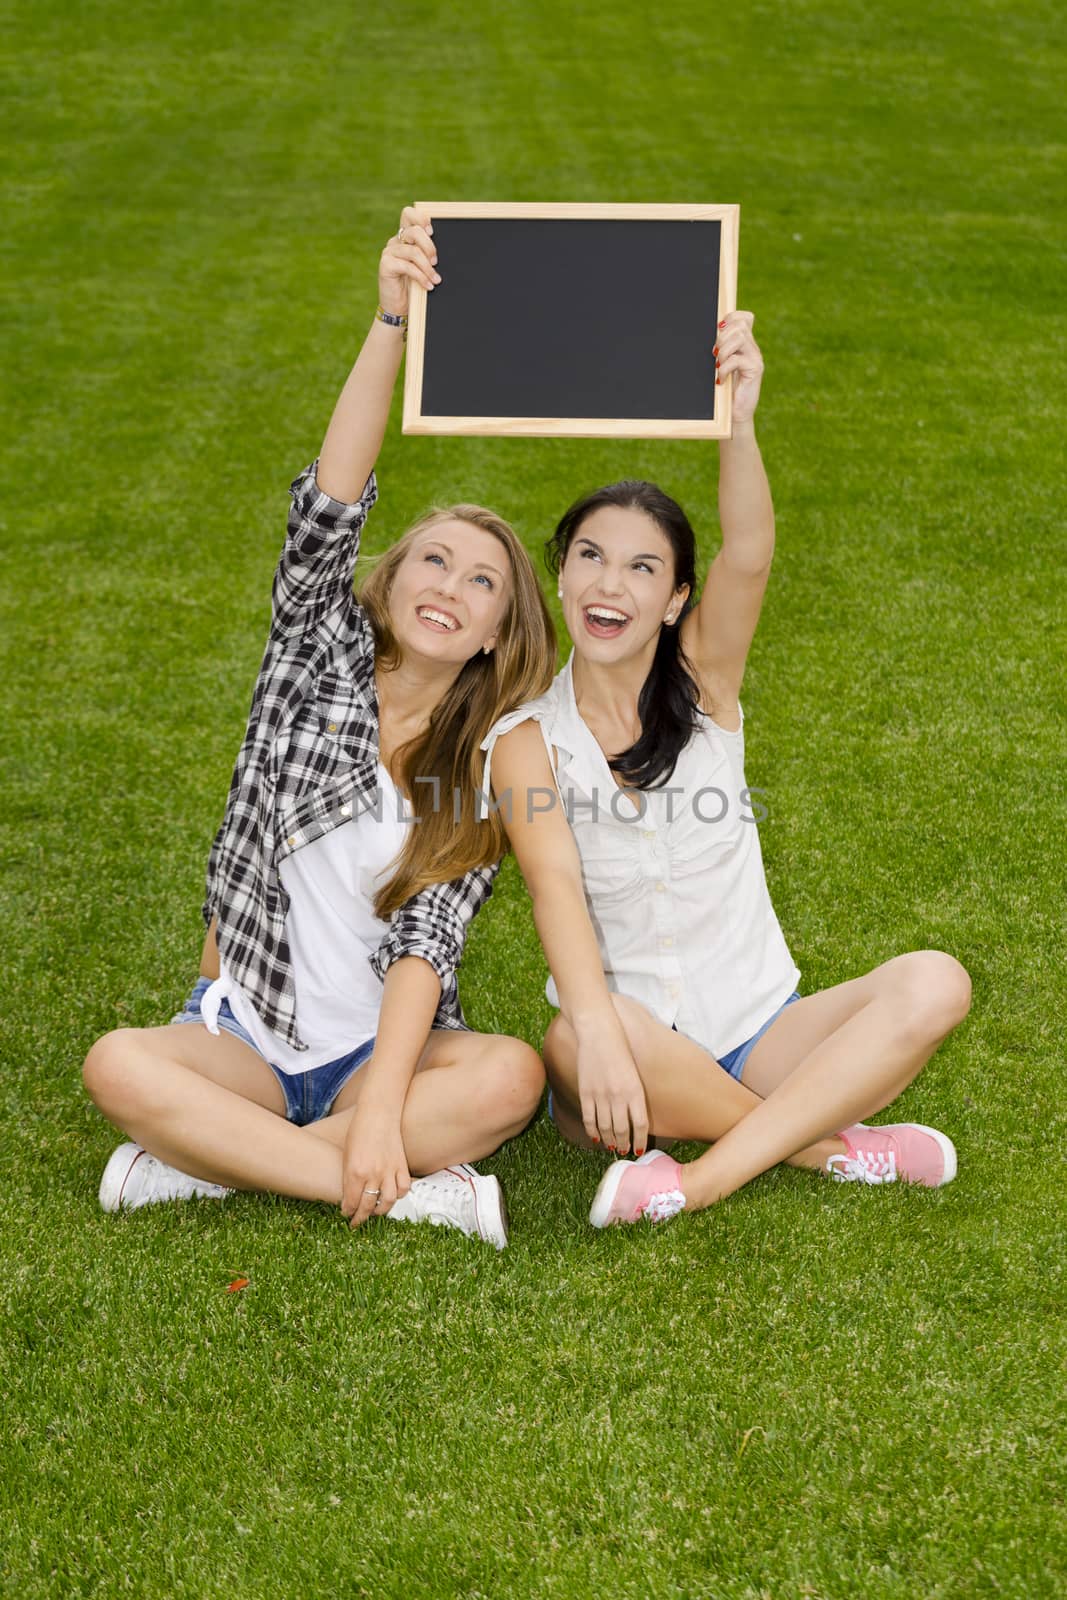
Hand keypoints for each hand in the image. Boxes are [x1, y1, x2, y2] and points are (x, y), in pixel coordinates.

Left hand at [340, 1105, 410, 1227]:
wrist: (378, 1113)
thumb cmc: (358, 1131)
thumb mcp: (346, 1155)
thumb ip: (348, 1177)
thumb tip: (349, 1197)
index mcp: (355, 1171)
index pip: (351, 1202)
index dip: (348, 1211)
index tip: (346, 1213)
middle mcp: (373, 1174)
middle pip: (368, 1206)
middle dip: (361, 1217)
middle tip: (357, 1221)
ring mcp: (390, 1170)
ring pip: (388, 1202)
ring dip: (381, 1211)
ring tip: (375, 1211)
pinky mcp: (402, 1165)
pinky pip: (403, 1188)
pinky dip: (398, 1195)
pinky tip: (392, 1195)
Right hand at [378, 204, 440, 318]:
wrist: (398, 307)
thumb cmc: (413, 287)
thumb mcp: (423, 267)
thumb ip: (427, 254)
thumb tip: (445, 249)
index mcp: (404, 237)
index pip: (408, 214)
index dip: (420, 218)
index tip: (432, 232)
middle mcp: (395, 241)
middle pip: (414, 231)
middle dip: (429, 246)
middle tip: (436, 261)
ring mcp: (389, 252)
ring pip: (413, 251)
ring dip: (428, 267)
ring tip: (436, 280)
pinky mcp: (386, 265)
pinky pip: (407, 266)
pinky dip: (421, 277)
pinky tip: (429, 286)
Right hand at [575, 1027, 649, 1157]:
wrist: (599, 1032)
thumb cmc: (620, 1049)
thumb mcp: (633, 1073)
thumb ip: (634, 1094)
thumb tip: (633, 1116)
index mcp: (635, 1090)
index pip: (641, 1125)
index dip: (640, 1141)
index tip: (639, 1150)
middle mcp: (619, 1096)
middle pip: (622, 1130)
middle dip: (624, 1144)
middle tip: (624, 1151)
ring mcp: (600, 1095)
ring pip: (605, 1128)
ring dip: (609, 1141)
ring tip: (611, 1147)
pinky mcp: (585, 1091)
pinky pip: (589, 1118)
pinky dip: (592, 1131)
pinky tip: (596, 1137)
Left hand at [715, 310, 763, 425]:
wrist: (735, 413)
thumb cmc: (725, 391)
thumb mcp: (722, 366)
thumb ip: (721, 350)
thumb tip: (711, 335)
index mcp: (744, 344)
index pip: (744, 317)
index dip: (731, 318)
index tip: (718, 331)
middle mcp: (752, 348)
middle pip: (739, 325)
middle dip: (722, 337)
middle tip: (715, 354)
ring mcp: (756, 358)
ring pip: (739, 337)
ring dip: (723, 351)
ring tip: (718, 366)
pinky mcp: (755, 369)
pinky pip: (736, 359)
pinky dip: (724, 368)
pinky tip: (720, 379)